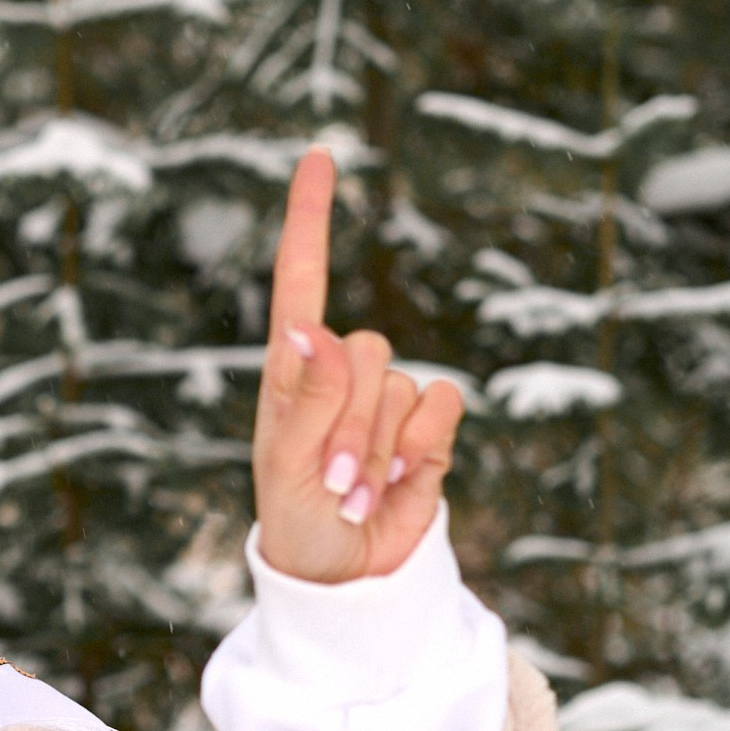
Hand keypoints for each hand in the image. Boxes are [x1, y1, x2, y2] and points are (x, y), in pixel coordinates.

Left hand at [254, 149, 464, 582]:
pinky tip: (398, 479)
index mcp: (291, 372)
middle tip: (333, 478)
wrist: (347, 575)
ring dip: (380, 445)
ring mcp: (387, 396)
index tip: (320, 155)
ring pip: (402, 383)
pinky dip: (422, 446)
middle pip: (366, 349)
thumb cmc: (298, 522)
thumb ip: (304, 401)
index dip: (311, 219)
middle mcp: (341, 373)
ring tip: (356, 487)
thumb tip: (309, 332)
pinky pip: (442, 403)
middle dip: (350, 421)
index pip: (302, 282)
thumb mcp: (287, 469)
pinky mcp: (430, 424)